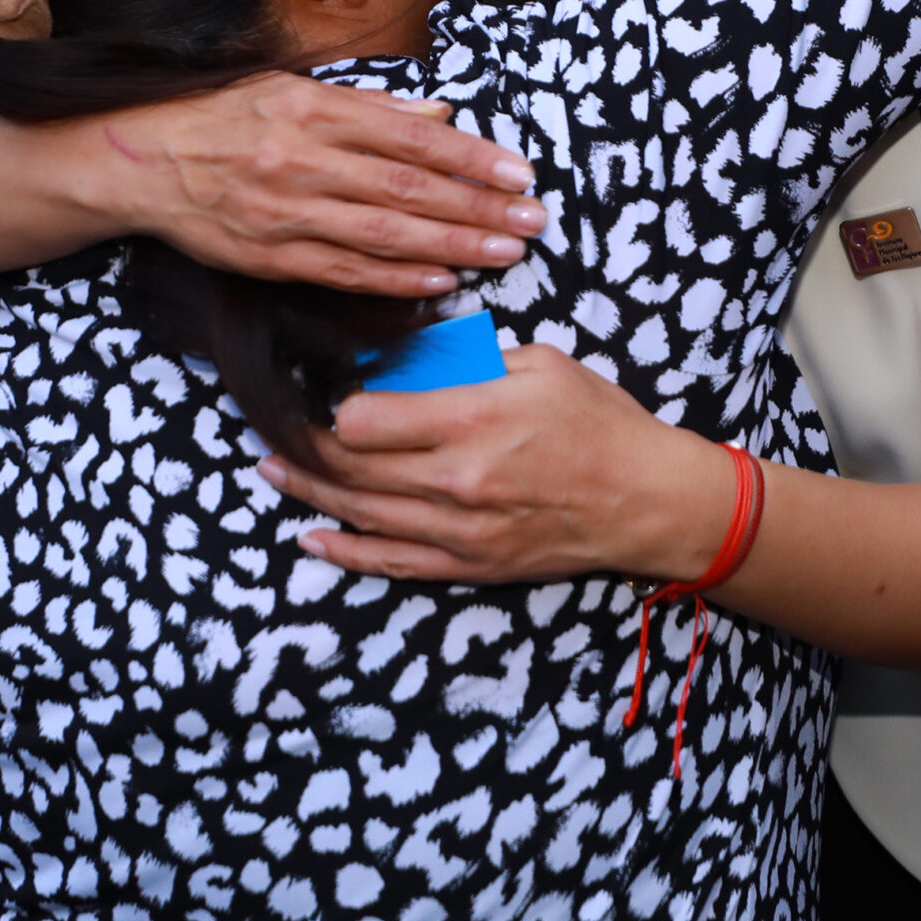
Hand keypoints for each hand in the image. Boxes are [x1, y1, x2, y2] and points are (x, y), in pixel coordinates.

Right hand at [115, 74, 546, 297]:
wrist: (141, 161)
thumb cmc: (224, 117)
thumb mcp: (292, 88)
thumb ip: (370, 103)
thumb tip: (440, 111)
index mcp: (315, 109)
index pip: (411, 136)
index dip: (471, 158)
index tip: (520, 173)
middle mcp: (304, 159)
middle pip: (410, 188)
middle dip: (479, 207)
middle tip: (533, 221)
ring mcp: (286, 212)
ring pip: (385, 234)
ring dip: (453, 246)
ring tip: (505, 251)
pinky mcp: (271, 256)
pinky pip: (346, 272)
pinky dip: (398, 280)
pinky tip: (443, 281)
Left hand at [255, 345, 733, 584]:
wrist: (649, 500)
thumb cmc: (599, 422)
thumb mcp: (539, 363)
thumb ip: (469, 359)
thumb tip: (408, 356)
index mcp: (472, 418)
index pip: (364, 418)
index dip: (335, 403)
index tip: (327, 387)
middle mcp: (456, 479)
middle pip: (350, 467)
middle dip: (305, 445)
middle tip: (274, 424)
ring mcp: (459, 530)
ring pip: (361, 513)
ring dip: (309, 491)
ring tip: (271, 468)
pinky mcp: (469, 564)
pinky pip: (391, 562)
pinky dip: (346, 550)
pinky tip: (312, 537)